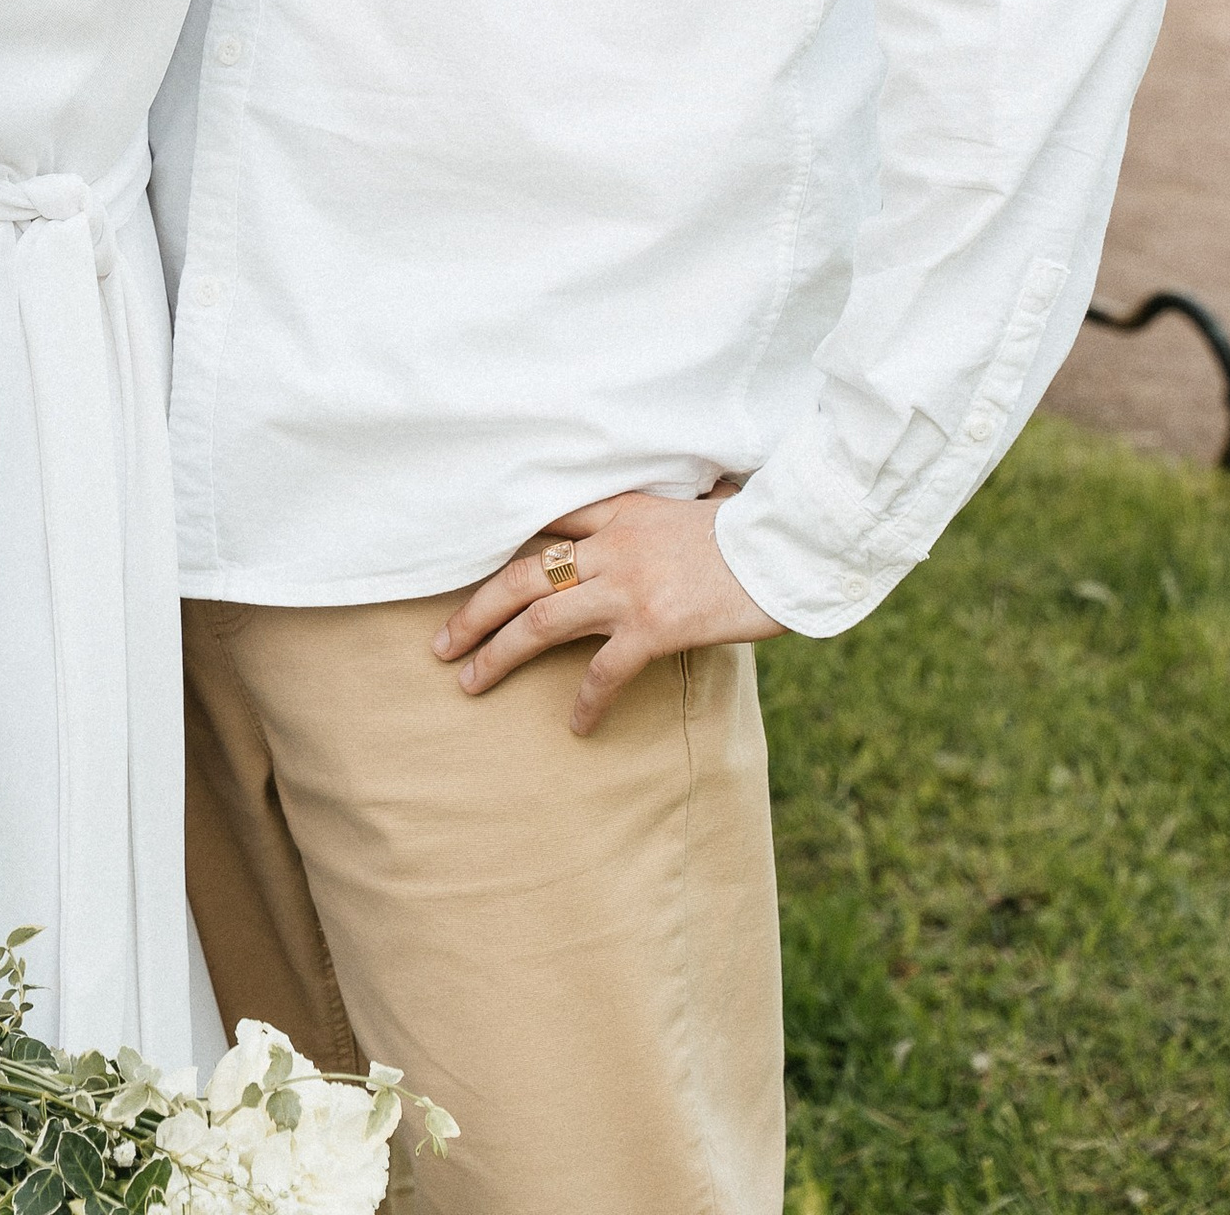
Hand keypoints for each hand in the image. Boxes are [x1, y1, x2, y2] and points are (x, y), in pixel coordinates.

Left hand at [434, 490, 782, 737]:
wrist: (789, 545)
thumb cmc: (753, 528)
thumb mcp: (698, 505)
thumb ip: (665, 517)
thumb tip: (674, 516)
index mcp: (621, 509)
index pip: (544, 524)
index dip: (499, 549)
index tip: (467, 575)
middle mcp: (613, 545)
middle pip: (520, 575)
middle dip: (475, 611)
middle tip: (440, 643)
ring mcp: (628, 586)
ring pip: (540, 621)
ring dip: (498, 654)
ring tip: (470, 683)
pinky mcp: (653, 627)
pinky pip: (602, 670)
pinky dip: (585, 700)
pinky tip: (575, 725)